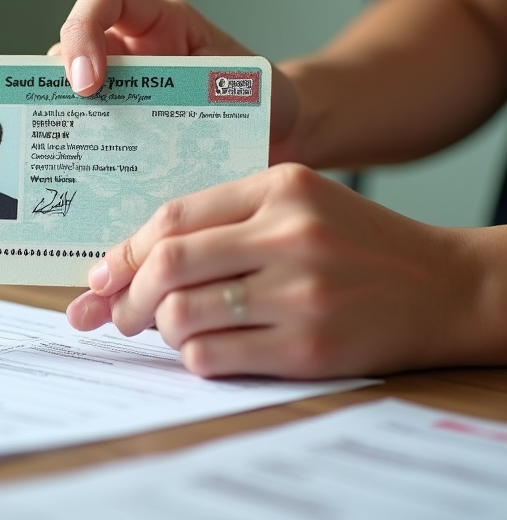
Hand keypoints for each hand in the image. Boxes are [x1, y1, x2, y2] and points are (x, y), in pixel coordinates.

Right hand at [49, 0, 299, 160]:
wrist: (276, 133)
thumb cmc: (264, 98)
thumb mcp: (245, 85)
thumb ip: (209, 90)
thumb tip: (166, 121)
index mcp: (162, 21)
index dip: (84, 29)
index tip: (89, 83)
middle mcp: (132, 48)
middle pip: (70, 45)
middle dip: (60, 83)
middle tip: (72, 124)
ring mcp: (120, 86)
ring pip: (68, 91)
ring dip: (69, 120)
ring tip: (76, 155)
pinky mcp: (118, 124)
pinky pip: (87, 131)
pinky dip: (83, 152)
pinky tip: (88, 178)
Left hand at [66, 163, 486, 378]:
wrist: (442, 286)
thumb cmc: (354, 242)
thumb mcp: (296, 202)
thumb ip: (223, 217)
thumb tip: (132, 258)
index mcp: (279, 187)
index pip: (174, 217)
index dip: (125, 250)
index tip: (102, 275)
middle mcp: (289, 235)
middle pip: (169, 265)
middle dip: (126, 295)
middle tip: (116, 313)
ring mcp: (301, 294)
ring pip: (182, 315)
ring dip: (158, 328)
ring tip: (166, 328)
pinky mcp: (309, 348)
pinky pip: (213, 356)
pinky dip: (193, 355)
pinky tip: (205, 347)